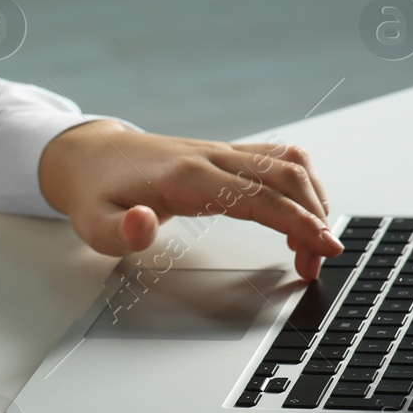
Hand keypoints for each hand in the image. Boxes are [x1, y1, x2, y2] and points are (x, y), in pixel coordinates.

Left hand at [37, 120, 341, 278]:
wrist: (89, 156)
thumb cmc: (95, 194)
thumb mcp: (94, 225)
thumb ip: (119, 232)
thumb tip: (143, 224)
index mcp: (186, 177)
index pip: (257, 197)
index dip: (297, 222)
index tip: (323, 247)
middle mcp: (210, 157)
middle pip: (284, 178)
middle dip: (313, 219)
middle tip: (319, 260)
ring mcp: (220, 152)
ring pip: (287, 164)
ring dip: (312, 201)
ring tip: (311, 244)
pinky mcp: (225, 153)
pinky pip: (277, 159)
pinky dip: (301, 184)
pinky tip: (301, 213)